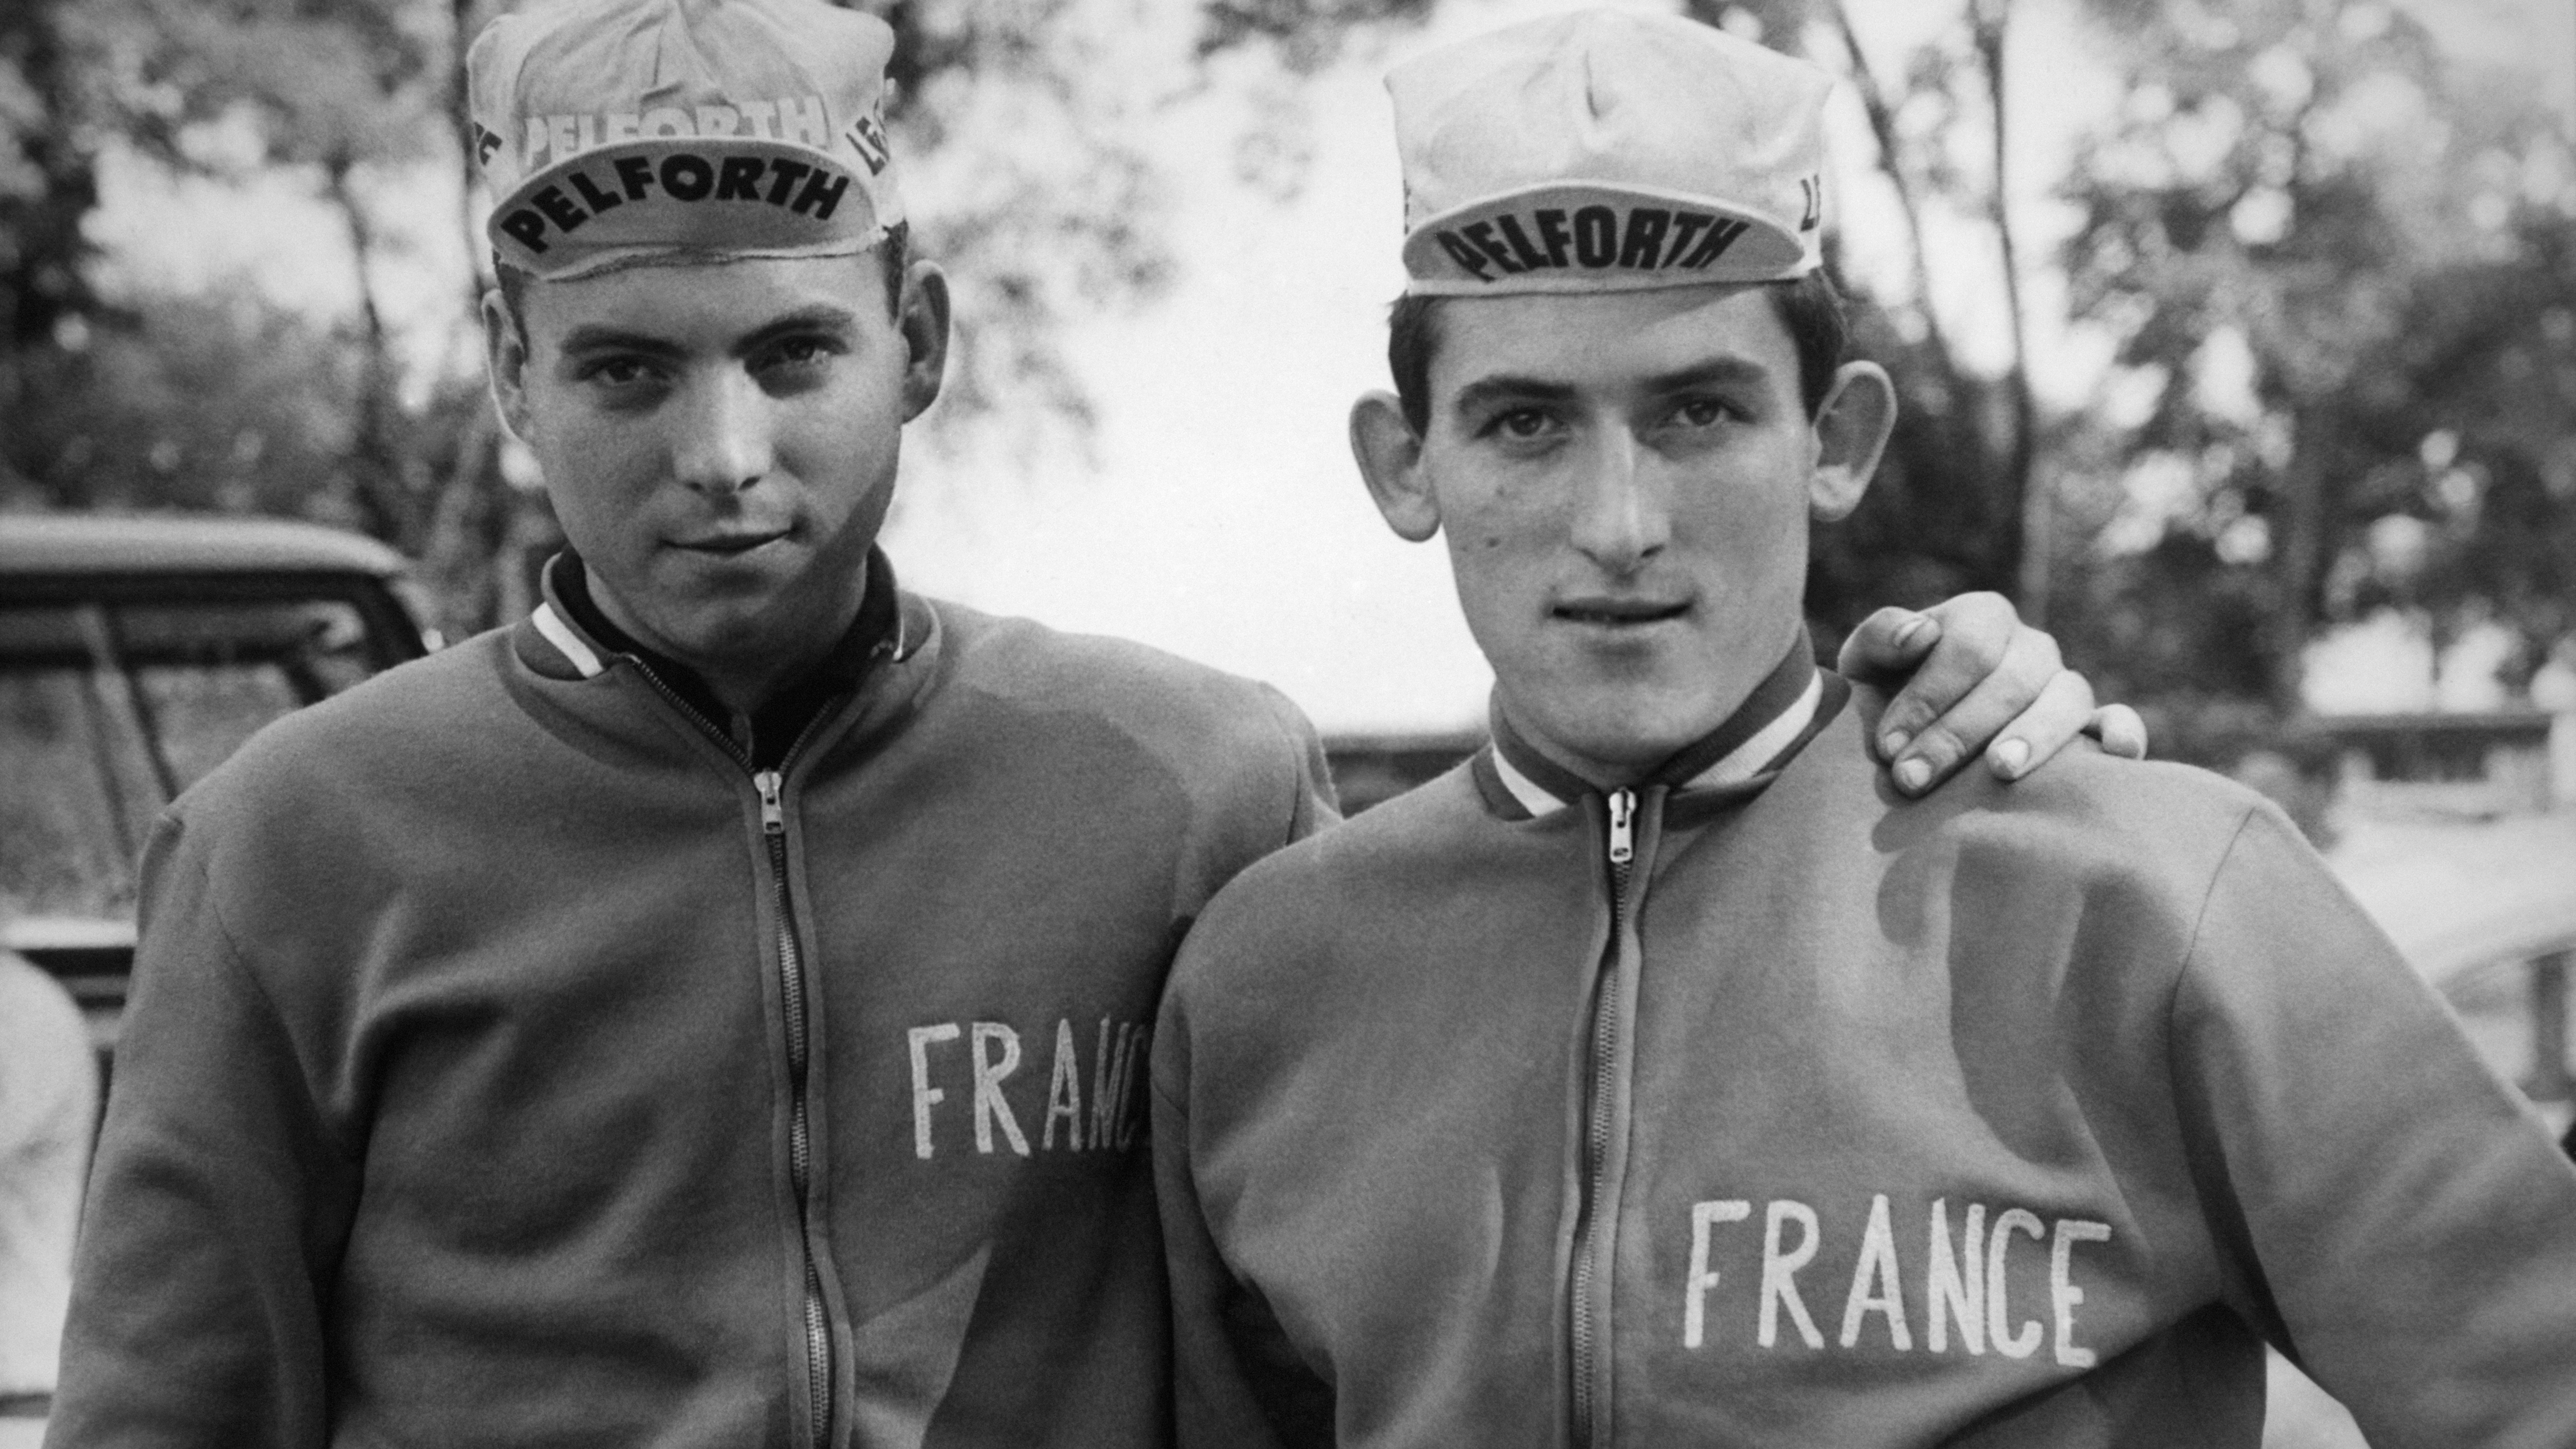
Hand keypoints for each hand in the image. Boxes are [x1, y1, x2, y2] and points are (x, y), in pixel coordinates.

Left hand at [1837, 593, 2146, 796]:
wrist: (1908, 741)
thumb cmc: (1885, 697)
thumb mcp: (1864, 663)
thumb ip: (1880, 637)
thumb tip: (1920, 633)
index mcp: (1982, 618)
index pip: (1968, 645)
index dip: (1927, 695)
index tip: (1887, 745)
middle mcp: (2030, 647)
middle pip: (2010, 680)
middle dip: (1956, 733)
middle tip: (1911, 779)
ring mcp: (2063, 685)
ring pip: (2065, 698)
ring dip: (2033, 736)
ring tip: (1999, 772)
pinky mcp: (2089, 727)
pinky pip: (2119, 720)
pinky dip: (2124, 733)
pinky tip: (2115, 754)